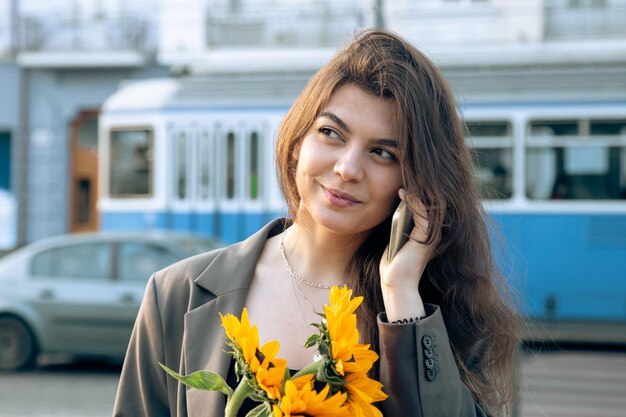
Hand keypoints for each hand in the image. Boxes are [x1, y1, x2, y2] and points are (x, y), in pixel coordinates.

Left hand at [379, 189, 440, 319]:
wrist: (396, 283)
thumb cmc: (393, 265)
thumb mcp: (395, 239)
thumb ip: (398, 225)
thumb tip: (393, 209)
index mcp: (426, 233)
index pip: (426, 207)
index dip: (417, 193)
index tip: (404, 180)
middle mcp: (433, 232)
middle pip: (430, 203)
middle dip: (419, 189)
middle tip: (407, 174)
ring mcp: (432, 234)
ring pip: (429, 205)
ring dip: (417, 192)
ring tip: (404, 181)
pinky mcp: (426, 236)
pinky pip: (423, 213)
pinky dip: (414, 201)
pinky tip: (403, 193)